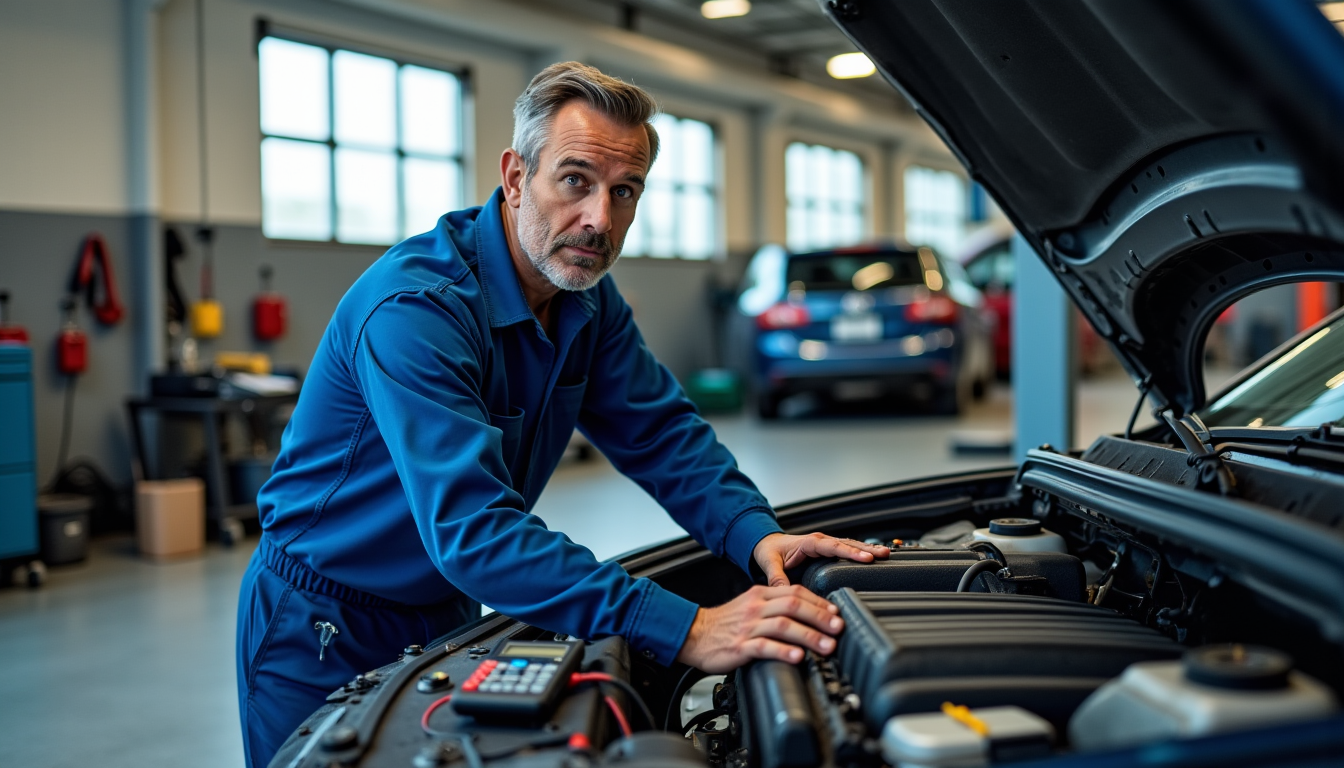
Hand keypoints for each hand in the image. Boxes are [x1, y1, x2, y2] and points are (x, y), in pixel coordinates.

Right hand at [675, 585, 843, 671]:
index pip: (795, 592)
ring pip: (783, 626)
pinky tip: (797, 657)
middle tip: (838, 628)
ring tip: (826, 645)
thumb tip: (805, 611)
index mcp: (760, 594)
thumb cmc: (724, 623)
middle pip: (793, 605)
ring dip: (809, 635)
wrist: (693, 633)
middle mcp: (756, 607)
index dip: (819, 602)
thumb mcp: (750, 604)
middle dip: (820, 617)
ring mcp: (748, 626)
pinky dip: (783, 651)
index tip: (836, 612)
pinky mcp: (740, 646)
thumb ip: (774, 605)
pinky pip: (765, 646)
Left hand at [752, 532, 889, 586]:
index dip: (850, 553)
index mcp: (808, 543)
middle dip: (866, 549)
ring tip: (886, 554)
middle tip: (884, 555)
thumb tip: (784, 591)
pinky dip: (861, 553)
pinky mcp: (828, 551)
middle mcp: (820, 542)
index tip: (866, 559)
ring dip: (867, 550)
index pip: (833, 547)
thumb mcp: (769, 563)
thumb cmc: (769, 552)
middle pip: (847, 544)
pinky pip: (847, 550)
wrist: (766, 544)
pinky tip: (874, 558)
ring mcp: (825, 545)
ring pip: (850, 545)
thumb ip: (776, 577)